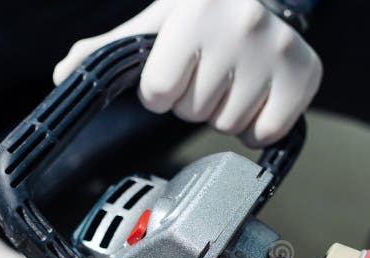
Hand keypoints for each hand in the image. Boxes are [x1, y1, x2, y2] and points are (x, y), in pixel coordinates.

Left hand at [53, 0, 321, 146]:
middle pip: (193, 112)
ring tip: (231, 82)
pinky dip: (257, 129)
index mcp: (195, 11)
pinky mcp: (304, 74)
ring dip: (222, 114)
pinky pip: (266, 133)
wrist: (252, 0)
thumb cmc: (198, 16)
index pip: (158, 92)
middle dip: (193, 101)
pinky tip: (255, 100)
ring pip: (227, 125)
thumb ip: (109, 49)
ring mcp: (277, 50)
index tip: (174, 71)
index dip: (161, 91)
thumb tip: (65, 75)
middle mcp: (242, 25)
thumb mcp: (154, 24)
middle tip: (207, 73)